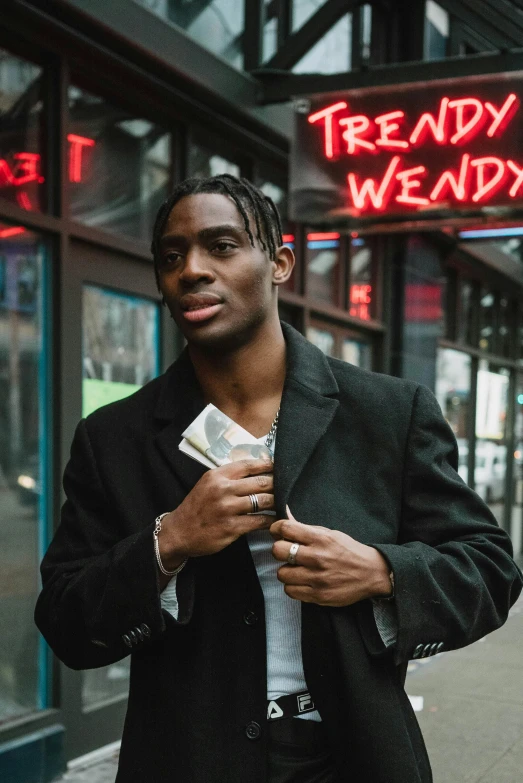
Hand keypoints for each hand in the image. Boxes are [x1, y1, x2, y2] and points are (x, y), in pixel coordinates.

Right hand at [159, 457, 273, 567]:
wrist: (179, 532)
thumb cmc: (197, 507)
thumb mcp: (208, 484)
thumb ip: (228, 477)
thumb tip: (256, 471)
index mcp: (217, 475)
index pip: (249, 465)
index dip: (268, 465)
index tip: (279, 467)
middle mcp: (223, 489)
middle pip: (261, 482)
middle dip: (277, 484)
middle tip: (286, 487)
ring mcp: (227, 509)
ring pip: (263, 501)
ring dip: (276, 502)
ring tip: (283, 503)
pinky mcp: (231, 527)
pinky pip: (259, 521)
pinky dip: (270, 520)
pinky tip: (274, 519)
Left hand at [269, 507, 391, 605]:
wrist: (372, 573)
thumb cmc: (349, 551)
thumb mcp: (330, 533)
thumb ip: (306, 527)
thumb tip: (286, 514)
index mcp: (320, 538)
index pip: (285, 528)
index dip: (277, 529)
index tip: (278, 533)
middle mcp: (317, 557)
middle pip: (278, 551)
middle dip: (279, 550)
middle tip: (287, 552)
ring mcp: (317, 578)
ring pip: (281, 574)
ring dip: (287, 571)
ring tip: (297, 569)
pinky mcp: (318, 595)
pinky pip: (290, 591)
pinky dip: (293, 586)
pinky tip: (302, 581)